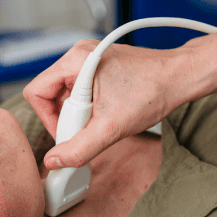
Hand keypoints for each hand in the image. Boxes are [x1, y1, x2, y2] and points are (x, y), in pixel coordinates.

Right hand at [24, 39, 195, 168]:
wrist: (180, 78)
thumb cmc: (152, 91)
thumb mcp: (111, 128)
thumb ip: (79, 148)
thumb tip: (55, 161)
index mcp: (75, 61)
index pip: (36, 92)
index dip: (47, 119)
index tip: (68, 132)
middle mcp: (79, 55)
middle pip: (50, 95)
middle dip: (67, 118)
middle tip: (90, 127)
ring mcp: (90, 59)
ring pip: (66, 95)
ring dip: (80, 114)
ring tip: (104, 119)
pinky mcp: (100, 67)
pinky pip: (81, 91)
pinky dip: (90, 107)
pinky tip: (109, 113)